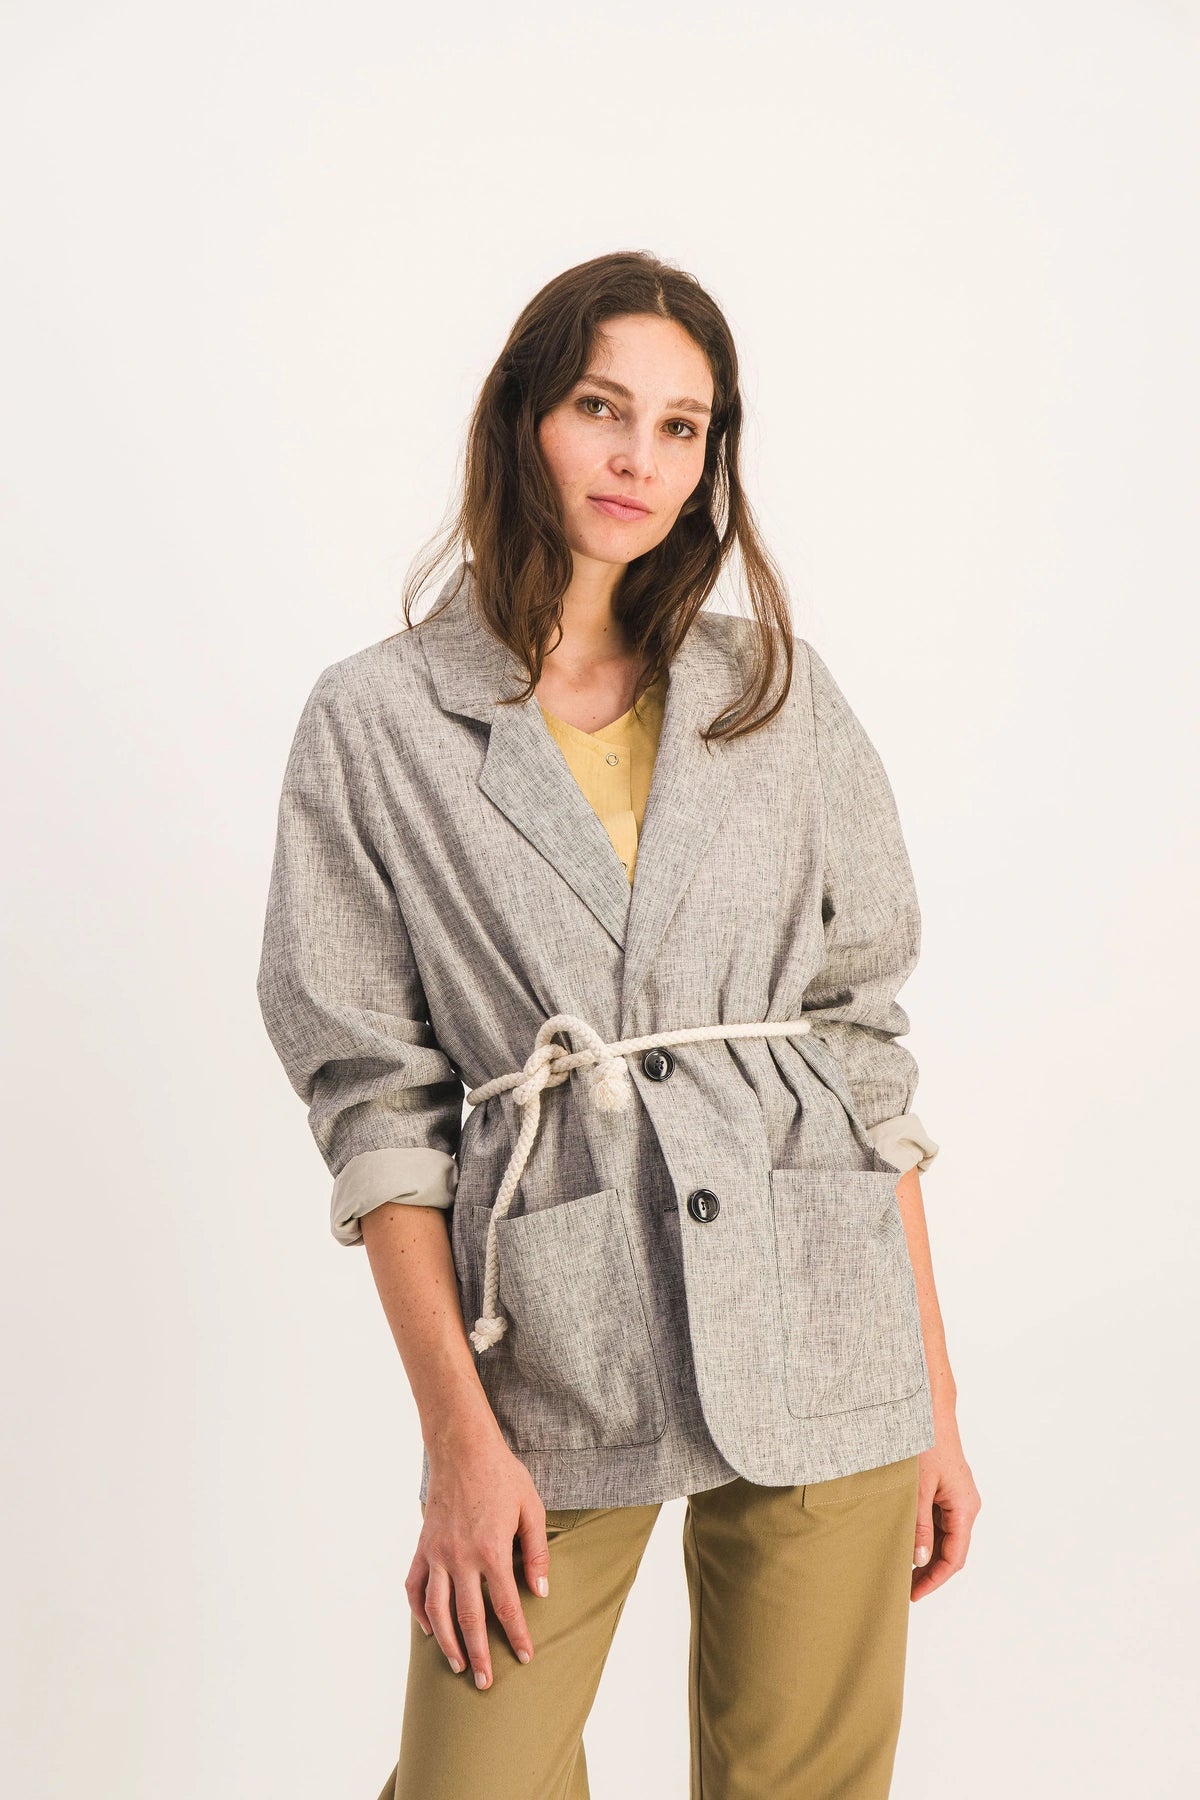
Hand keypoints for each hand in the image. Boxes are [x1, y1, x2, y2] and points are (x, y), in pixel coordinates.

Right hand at [406, 1427, 551, 1689]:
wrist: (462, 1448)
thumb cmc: (502, 1476)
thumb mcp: (531, 1509)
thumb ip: (536, 1552)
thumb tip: (541, 1591)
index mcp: (492, 1550)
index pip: (506, 1606)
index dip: (516, 1635)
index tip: (524, 1657)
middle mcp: (461, 1558)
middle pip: (469, 1618)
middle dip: (478, 1653)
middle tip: (485, 1683)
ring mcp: (437, 1554)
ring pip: (437, 1610)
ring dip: (446, 1642)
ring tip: (457, 1665)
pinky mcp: (422, 1546)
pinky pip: (414, 1587)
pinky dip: (418, 1612)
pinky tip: (427, 1629)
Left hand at [911, 1400, 980, 1599]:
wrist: (929, 1409)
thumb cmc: (926, 1442)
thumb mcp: (918, 1488)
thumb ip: (919, 1525)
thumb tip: (920, 1560)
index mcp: (965, 1507)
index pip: (954, 1557)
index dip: (935, 1580)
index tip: (914, 1594)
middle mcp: (966, 1505)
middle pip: (951, 1550)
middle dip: (930, 1571)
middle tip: (904, 1587)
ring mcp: (957, 1497)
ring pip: (944, 1537)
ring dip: (927, 1554)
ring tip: (901, 1568)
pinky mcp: (946, 1490)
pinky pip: (938, 1521)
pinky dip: (925, 1535)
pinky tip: (905, 1541)